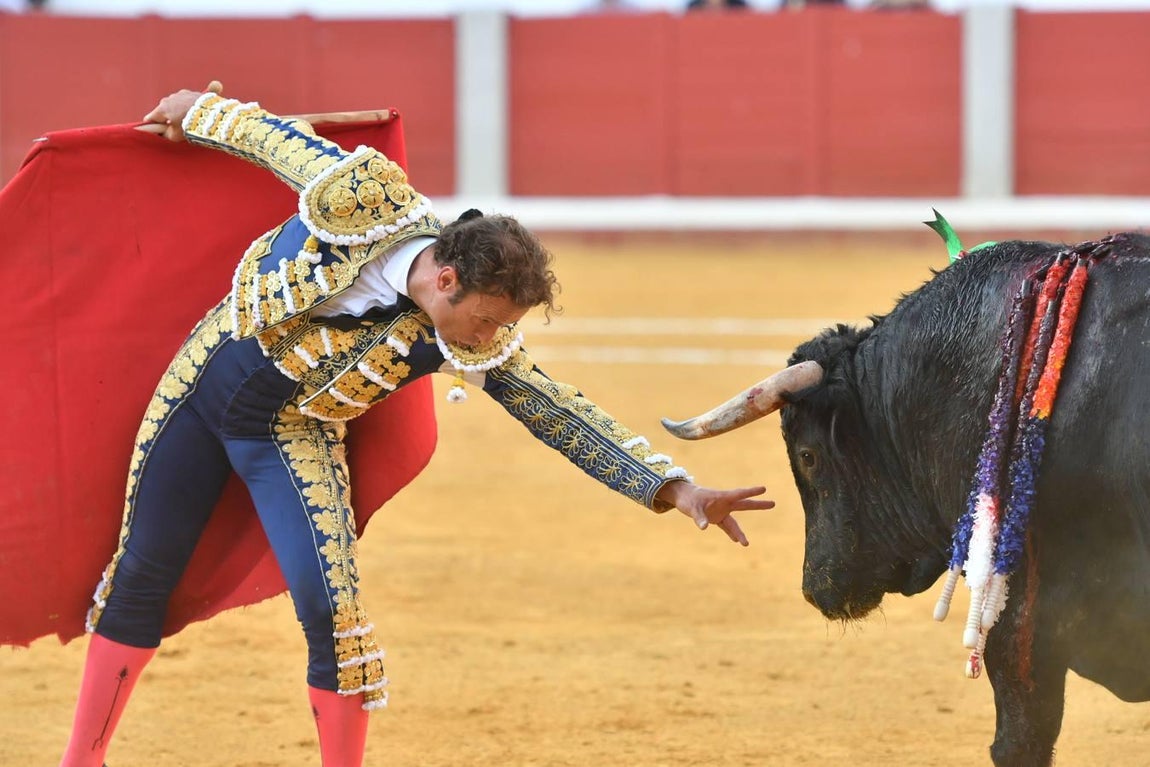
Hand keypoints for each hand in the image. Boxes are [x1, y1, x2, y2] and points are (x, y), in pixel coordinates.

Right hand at [139, 80, 222, 141]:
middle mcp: (169, 99)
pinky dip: (188, 106)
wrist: (211, 116)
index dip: (152, 125)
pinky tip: (193, 113)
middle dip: (167, 118)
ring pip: (175, 104)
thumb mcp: (175, 136)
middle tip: (175, 127)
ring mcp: (181, 94)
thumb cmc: (191, 126)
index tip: (155, 130)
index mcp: (162, 109)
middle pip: (163, 110)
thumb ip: (164, 135)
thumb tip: (160, 133)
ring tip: (187, 120)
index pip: (151, 118)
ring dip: (178, 111)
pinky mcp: (192, 93)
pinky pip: (186, 100)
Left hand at [655, 481, 773, 545]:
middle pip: (744, 505)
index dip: (751, 491)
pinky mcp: (716, 517)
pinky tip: (736, 541)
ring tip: (746, 544)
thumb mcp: (692, 508)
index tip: (764, 488)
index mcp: (722, 497)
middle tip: (773, 503)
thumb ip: (699, 517)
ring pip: (735, 522)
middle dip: (758, 505)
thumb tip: (704, 527)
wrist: (683, 497)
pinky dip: (730, 534)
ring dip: (740, 533)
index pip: (739, 494)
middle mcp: (724, 504)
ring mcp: (721, 511)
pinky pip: (726, 527)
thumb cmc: (688, 499)